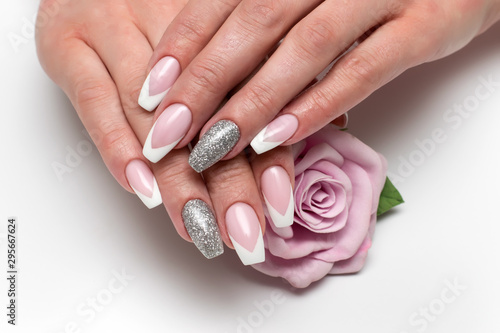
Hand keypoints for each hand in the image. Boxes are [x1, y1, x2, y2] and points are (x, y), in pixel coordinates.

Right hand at [35, 0, 297, 264]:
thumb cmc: (156, 13)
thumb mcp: (210, 40)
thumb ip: (247, 83)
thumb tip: (298, 137)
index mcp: (219, 25)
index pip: (251, 102)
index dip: (268, 158)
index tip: (278, 210)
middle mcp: (173, 28)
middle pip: (208, 115)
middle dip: (230, 183)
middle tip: (244, 235)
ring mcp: (117, 30)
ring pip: (154, 116)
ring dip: (179, 178)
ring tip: (200, 227)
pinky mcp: (69, 42)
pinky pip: (94, 101)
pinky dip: (117, 147)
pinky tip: (141, 189)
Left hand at [140, 0, 499, 172]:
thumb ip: (268, 18)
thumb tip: (210, 71)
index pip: (224, 0)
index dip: (184, 45)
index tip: (150, 91)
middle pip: (254, 25)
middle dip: (203, 83)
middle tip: (164, 133)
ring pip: (304, 49)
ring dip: (254, 101)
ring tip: (212, 147)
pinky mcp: (424, 23)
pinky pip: (364, 69)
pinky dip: (319, 104)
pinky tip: (280, 138)